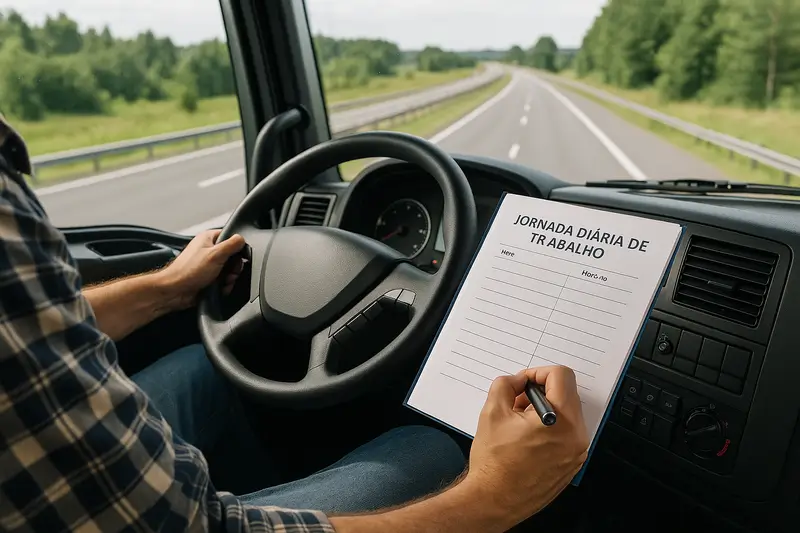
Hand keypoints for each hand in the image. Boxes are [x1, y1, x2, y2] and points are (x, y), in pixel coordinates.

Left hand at [157, 229, 245, 309]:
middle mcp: (208, 250)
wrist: (175, 291)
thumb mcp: (215, 254)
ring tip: (222, 281)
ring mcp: (208, 264)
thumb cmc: (188, 271)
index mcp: (208, 238)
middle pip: (233, 256)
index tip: (237, 257)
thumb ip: (232, 244)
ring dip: (229, 278)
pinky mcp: (207, 277)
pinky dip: (224, 285)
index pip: (231, 238)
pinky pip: (223, 280)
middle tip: (229, 272)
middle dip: (234, 267)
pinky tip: (219, 287)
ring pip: (229, 270)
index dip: (238, 248)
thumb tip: (242, 239)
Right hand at [461, 366, 589, 527]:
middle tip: (517, 403)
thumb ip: (505, 385)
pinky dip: (550, 428)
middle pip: (567, 394)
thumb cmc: (494, 463)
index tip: (523, 383)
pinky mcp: (572, 464)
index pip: (562, 376)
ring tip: (520, 424)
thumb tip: (515, 381)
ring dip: (544, 410)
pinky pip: (567, 434)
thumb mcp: (492, 411)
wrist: (494, 500)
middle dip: (540, 391)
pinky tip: (527, 439)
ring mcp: (576, 452)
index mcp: (561, 420)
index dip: (537, 372)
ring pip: (567, 414)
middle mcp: (576, 436)